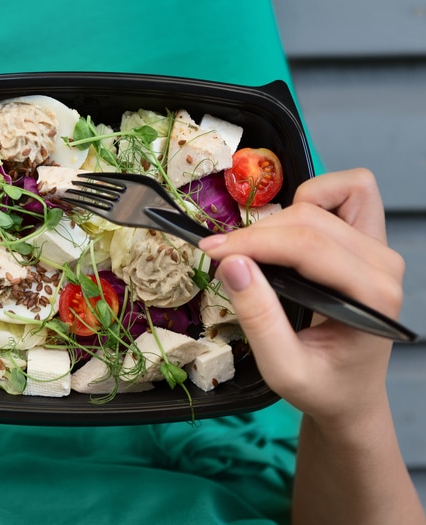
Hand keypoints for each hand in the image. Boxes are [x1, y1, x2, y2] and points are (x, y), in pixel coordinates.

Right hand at [198, 168, 404, 427]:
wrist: (350, 394)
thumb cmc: (322, 386)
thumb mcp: (282, 369)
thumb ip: (258, 318)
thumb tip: (231, 264)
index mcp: (371, 297)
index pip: (307, 246)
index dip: (253, 243)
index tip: (210, 252)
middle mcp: (383, 264)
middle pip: (312, 217)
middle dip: (259, 233)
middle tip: (222, 257)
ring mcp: (380, 247)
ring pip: (327, 197)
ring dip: (284, 213)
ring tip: (255, 248)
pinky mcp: (369, 239)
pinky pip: (349, 192)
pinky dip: (314, 197)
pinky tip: (289, 228)